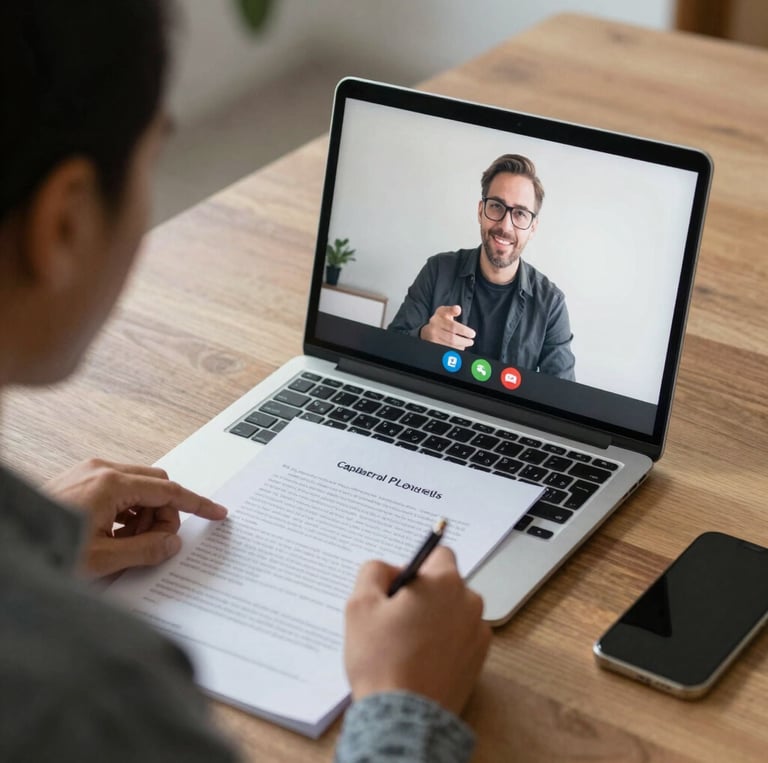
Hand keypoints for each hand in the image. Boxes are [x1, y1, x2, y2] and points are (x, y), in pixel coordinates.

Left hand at [44, 458, 227, 577]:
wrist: (8, 544)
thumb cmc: (46, 547)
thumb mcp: (103, 559)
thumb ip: (147, 550)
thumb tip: (172, 542)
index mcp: (111, 484)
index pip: (169, 490)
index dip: (196, 504)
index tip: (216, 512)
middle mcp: (101, 470)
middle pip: (156, 484)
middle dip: (163, 513)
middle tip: (154, 543)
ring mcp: (88, 472)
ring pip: (138, 486)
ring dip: (143, 514)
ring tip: (123, 543)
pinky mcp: (78, 479)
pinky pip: (118, 489)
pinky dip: (124, 510)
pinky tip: (109, 534)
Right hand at [344, 546, 490, 715]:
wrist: (403, 716)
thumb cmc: (381, 659)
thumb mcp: (360, 604)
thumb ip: (373, 571)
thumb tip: (390, 569)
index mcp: (444, 582)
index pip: (438, 553)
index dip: (416, 567)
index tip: (399, 588)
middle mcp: (469, 602)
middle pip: (446, 584)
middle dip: (425, 594)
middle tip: (396, 619)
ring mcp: (478, 632)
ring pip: (453, 611)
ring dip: (435, 618)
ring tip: (406, 644)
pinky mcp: (479, 659)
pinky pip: (460, 637)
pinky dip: (444, 642)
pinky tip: (421, 660)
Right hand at [419, 305, 475, 349]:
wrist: (427, 330)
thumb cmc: (440, 320)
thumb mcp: (444, 312)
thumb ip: (452, 309)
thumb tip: (458, 309)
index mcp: (437, 320)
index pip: (453, 326)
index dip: (464, 331)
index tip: (472, 334)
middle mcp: (433, 330)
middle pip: (452, 338)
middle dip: (464, 341)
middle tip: (471, 341)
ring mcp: (432, 340)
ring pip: (449, 346)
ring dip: (460, 346)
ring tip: (466, 344)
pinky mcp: (433, 346)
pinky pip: (446, 350)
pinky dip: (455, 350)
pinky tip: (459, 347)